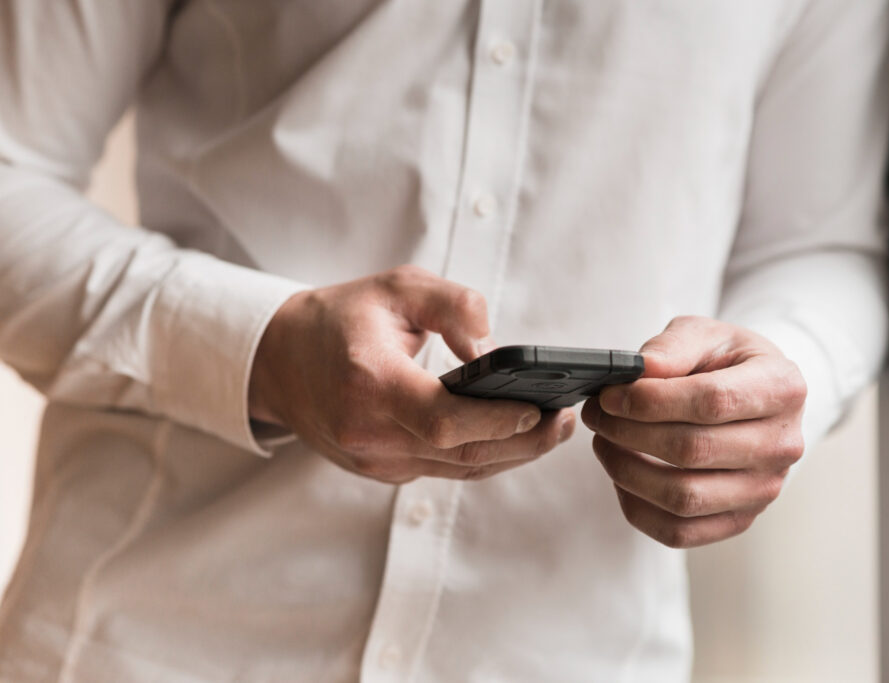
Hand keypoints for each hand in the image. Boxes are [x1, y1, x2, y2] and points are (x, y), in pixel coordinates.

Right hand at [249, 265, 574, 482]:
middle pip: (461, 454)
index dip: (498, 421)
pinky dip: (483, 455)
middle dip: (524, 442)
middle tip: (565, 420)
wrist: (279, 361)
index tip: (541, 407)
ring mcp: (374, 460)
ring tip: (553, 428)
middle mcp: (369, 432)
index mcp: (369, 384)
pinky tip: (514, 436)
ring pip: (458, 470)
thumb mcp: (396, 287)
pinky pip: (443, 470)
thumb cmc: (340, 318)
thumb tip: (492, 346)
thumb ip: (452, 305)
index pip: (443, 420)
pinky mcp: (381, 471)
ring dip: (512, 454)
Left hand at [581, 316, 805, 547]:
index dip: (651, 400)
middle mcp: (782, 445)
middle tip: (597, 414)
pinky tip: (622, 474)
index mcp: (782, 388)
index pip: (711, 401)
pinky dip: (637, 506)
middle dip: (628, 432)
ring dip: (626, 470)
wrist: (754, 395)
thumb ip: (673, 346)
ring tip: (604, 441)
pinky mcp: (739, 520)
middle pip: (692, 451)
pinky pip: (678, 532)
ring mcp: (763, 490)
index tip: (611, 395)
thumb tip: (640, 371)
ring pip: (683, 498)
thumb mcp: (706, 334)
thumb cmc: (726, 361)